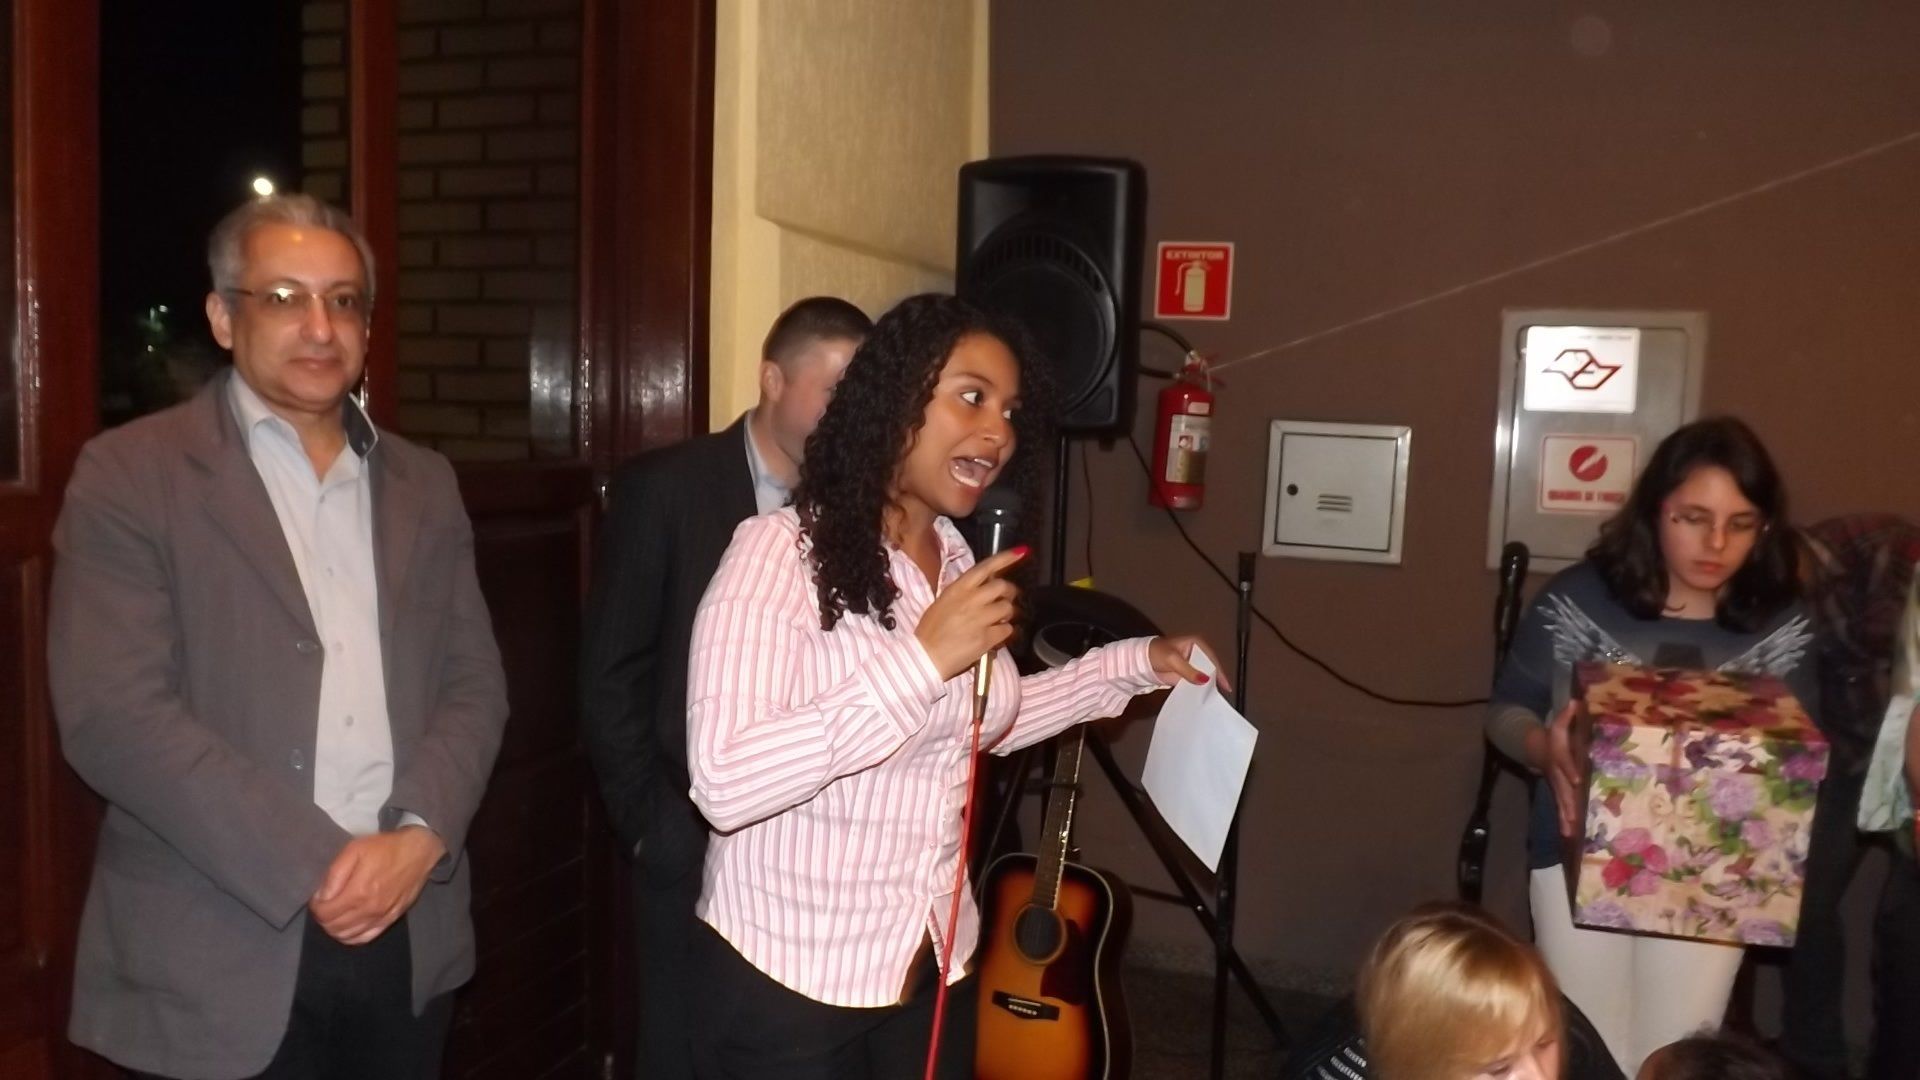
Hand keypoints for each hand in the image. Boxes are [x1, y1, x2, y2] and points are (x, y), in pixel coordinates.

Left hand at [309, 827, 446, 944]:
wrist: (419, 852)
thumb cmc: (385, 848)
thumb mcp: (354, 850)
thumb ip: (335, 874)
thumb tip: (321, 897)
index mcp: (358, 892)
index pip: (325, 913)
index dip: (316, 907)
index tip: (318, 898)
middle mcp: (369, 910)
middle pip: (334, 927)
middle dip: (323, 918)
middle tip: (325, 905)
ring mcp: (381, 918)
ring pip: (347, 936)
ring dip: (335, 929)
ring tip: (335, 914)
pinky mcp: (390, 920)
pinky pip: (365, 938)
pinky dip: (351, 937)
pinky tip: (349, 926)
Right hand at [915, 547, 1025, 680]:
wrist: (926, 657)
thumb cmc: (930, 630)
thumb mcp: (942, 603)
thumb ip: (963, 593)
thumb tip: (981, 588)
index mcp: (958, 588)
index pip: (986, 568)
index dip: (1006, 559)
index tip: (1021, 552)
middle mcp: (971, 599)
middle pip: (1002, 586)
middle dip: (1009, 592)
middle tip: (1005, 600)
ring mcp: (980, 618)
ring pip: (1008, 608)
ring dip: (1007, 613)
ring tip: (998, 620)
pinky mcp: (987, 637)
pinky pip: (1007, 629)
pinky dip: (1005, 631)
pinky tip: (996, 635)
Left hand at [1148, 635, 1231, 691]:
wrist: (1141, 662)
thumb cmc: (1156, 654)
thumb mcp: (1173, 660)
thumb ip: (1188, 670)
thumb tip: (1204, 680)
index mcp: (1196, 644)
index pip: (1211, 658)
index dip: (1219, 672)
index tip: (1226, 685)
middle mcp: (1197, 653)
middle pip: (1210, 667)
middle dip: (1215, 679)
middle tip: (1221, 694)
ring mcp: (1192, 664)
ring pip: (1204, 675)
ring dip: (1208, 685)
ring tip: (1215, 697)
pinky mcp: (1186, 674)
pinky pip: (1196, 682)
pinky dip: (1199, 688)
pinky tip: (1204, 697)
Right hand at [1544, 700, 1585, 837]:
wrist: (1537, 750)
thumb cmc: (1552, 738)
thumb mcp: (1557, 724)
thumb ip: (1566, 715)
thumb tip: (1576, 701)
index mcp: (1559, 758)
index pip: (1565, 765)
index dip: (1570, 771)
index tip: (1576, 780)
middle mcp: (1558, 775)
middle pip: (1563, 791)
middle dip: (1568, 804)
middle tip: (1573, 818)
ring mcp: (1558, 786)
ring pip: (1562, 803)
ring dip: (1566, 818)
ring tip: (1569, 833)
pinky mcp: (1559, 793)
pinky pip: (1562, 808)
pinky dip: (1565, 821)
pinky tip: (1569, 834)